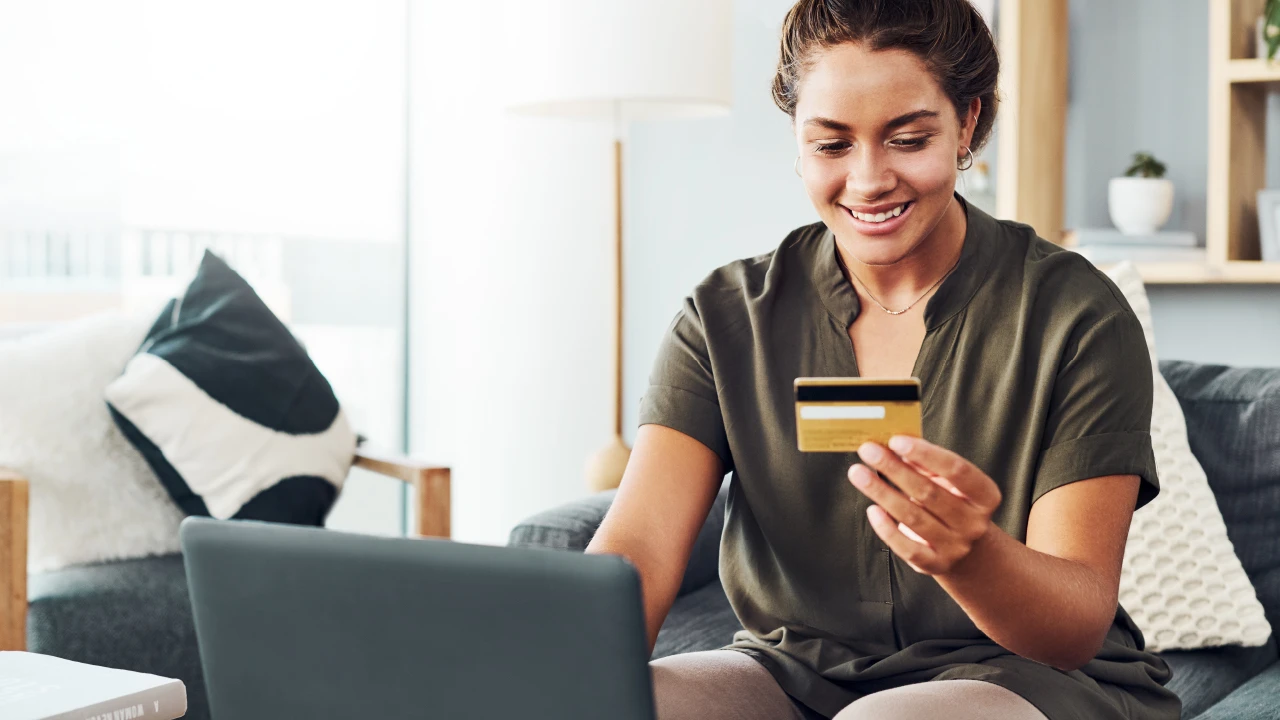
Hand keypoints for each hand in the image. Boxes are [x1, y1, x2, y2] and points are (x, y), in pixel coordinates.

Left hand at [847, 436, 1001, 576]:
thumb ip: (926, 463)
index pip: (957, 470)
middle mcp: (974, 523)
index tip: (896, 440)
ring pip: (913, 518)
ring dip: (882, 493)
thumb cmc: (949, 502)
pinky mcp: (936, 564)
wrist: (966, 548)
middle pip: (929, 492)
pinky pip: (907, 548)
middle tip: (868, 451)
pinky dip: (886, 529)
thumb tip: (893, 445)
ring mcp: (956, 547)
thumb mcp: (946, 481)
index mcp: (985, 495)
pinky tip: (872, 510)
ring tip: (858, 473)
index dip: (926, 454)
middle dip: (895, 469)